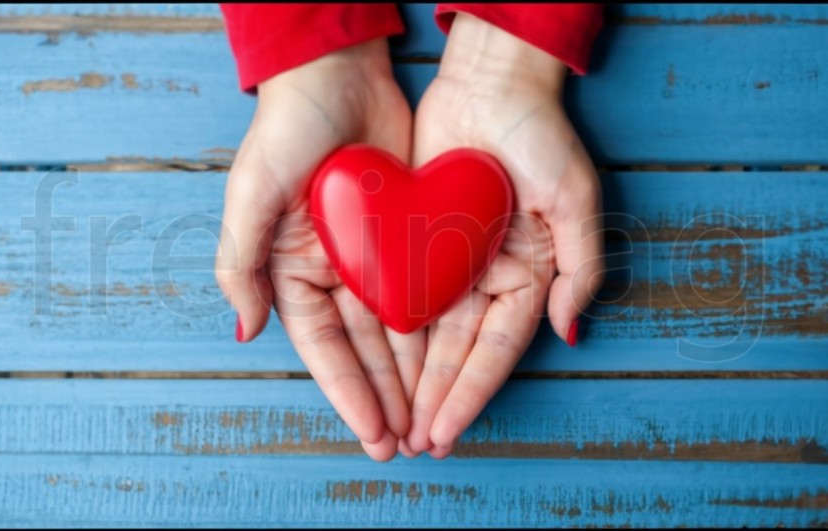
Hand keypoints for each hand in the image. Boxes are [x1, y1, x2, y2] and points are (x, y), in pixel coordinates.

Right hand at [215, 38, 426, 460]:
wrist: (338, 75)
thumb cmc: (287, 130)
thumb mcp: (251, 195)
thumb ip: (242, 263)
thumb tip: (246, 330)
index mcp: (291, 271)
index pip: (324, 348)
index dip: (348, 393)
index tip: (373, 432)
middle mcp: (331, 272)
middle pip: (364, 349)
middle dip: (384, 397)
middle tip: (406, 443)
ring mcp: (370, 257)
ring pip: (396, 330)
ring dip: (410, 376)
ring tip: (429, 419)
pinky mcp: (404, 235)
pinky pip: (422, 292)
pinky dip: (433, 329)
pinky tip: (447, 363)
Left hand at [402, 14, 604, 457]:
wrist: (489, 81)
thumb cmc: (539, 134)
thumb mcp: (575, 199)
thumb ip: (581, 268)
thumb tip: (569, 331)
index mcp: (529, 274)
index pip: (496, 350)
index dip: (471, 395)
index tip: (446, 432)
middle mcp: (488, 276)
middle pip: (457, 353)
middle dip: (435, 400)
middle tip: (411, 445)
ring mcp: (451, 260)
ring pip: (427, 334)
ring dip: (411, 380)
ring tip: (392, 422)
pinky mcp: (417, 238)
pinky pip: (402, 294)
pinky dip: (390, 334)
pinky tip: (376, 367)